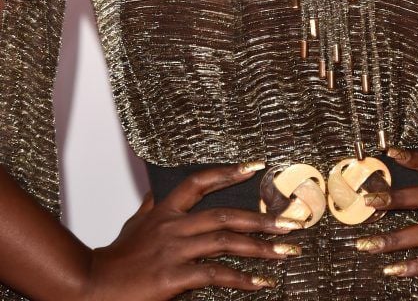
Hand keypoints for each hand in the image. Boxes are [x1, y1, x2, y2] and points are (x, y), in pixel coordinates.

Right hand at [83, 163, 302, 299]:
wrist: (91, 286)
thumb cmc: (116, 258)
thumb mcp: (135, 223)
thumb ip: (152, 206)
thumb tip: (159, 190)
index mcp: (166, 210)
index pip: (200, 182)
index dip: (228, 172)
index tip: (255, 166)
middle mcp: (173, 226)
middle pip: (225, 213)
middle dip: (262, 217)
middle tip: (291, 220)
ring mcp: (175, 250)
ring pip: (226, 241)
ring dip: (261, 247)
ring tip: (285, 250)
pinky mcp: (174, 276)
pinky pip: (215, 274)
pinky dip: (241, 279)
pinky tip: (261, 283)